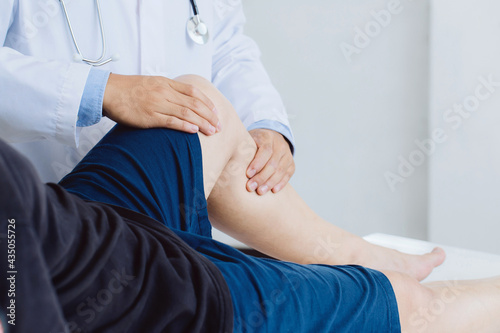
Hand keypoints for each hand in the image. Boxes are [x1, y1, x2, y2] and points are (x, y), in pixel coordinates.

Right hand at [102, 74, 220, 134]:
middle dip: (209, 116)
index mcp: (166, 83)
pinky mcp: (149, 116)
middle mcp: (164, 92)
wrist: (108, 91)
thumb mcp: (151, 84)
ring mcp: (157, 103)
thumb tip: (181, 100)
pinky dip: (185, 126)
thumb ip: (166, 90)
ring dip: (202, 123)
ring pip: (186, 113)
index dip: (207, 102)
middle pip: (194, 104)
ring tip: (212, 131)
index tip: (216, 112)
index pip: (193, 92)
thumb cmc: (128, 90)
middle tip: (219, 126)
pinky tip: (194, 131)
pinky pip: (171, 121)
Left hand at [246, 129, 294, 194]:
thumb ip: (243, 148)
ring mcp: (287, 155)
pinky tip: (273, 191)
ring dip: (270, 183)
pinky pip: (288, 175)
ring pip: (281, 171)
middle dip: (261, 177)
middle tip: (250, 187)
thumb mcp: (248, 139)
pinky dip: (281, 183)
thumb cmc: (254, 142)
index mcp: (268, 137)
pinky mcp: (291, 164)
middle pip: (273, 163)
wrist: (271, 137)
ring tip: (260, 192)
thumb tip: (230, 163)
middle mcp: (280, 145)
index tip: (248, 174)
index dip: (257, 163)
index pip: (265, 151)